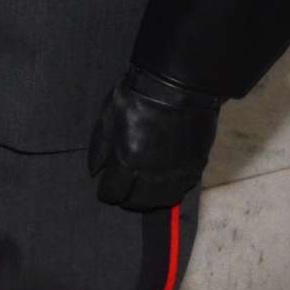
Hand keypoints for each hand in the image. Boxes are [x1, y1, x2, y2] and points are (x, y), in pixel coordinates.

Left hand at [88, 68, 222, 208]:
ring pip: (162, 201)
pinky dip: (170, 191)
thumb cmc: (135, 98)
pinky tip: (164, 183)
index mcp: (127, 161)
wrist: (176, 88)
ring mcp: (176, 172)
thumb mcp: (107, 118)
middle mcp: (152, 173)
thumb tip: (94, 173)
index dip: (107, 193)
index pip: (114, 193)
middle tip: (124, 191)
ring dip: (149, 199)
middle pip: (138, 202)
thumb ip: (99, 148)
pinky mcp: (195, 167)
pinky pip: (182, 190)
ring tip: (143, 191)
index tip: (106, 189)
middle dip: (126, 199)